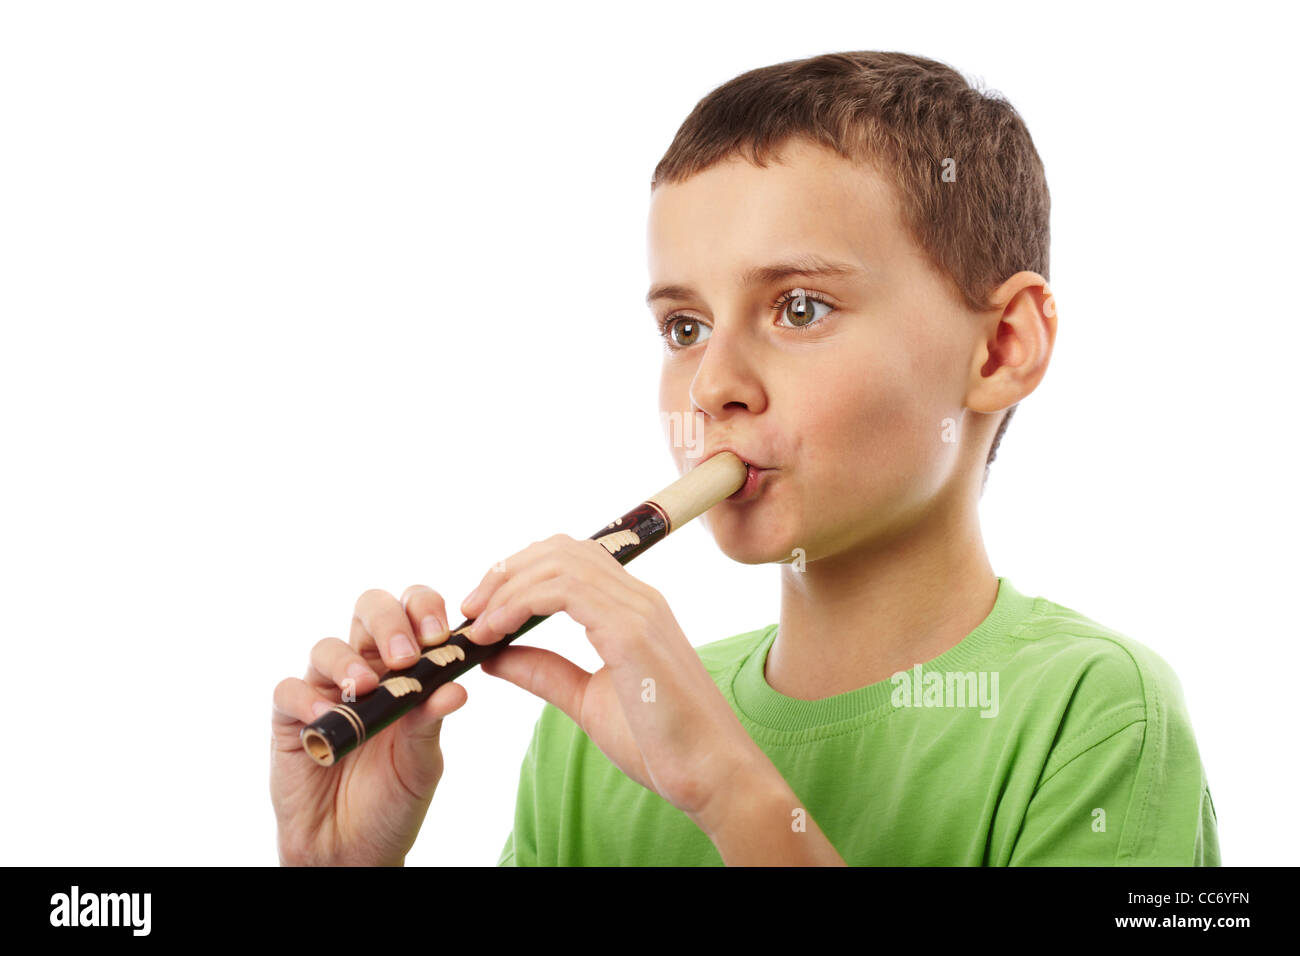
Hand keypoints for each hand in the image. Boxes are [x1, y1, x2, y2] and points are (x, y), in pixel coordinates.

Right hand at [270, 585, 466, 865]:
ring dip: (348, 661)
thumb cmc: (393, 800)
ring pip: (327, 646)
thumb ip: (431, 721)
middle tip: (406, 656)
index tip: (441, 635)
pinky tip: (325, 717)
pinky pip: (289, 689)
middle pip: (369, 610)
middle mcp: (365, 668)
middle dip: (389, 622)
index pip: (414, 614)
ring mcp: (325, 690)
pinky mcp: (289, 718)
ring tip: (365, 688)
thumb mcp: (422, 761)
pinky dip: (305, 698)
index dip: (424, 610)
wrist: (352, 851)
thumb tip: (457, 688)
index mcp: (406, 669)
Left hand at [463, 533, 771, 833]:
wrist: (712, 774)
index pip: (570, 558)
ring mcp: (638, 610)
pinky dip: (520, 604)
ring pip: (559, 562)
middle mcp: (638, 597)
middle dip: (505, 572)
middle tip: (470, 611)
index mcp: (632, 608)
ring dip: (506, 587)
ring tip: (477, 625)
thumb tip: (494, 653)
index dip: (519, 572)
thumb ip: (545, 671)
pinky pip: (565, 592)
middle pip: (560, 549)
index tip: (482, 610)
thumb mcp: (587, 700)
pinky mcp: (632, 632)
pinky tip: (496, 634)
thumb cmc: (662, 743)